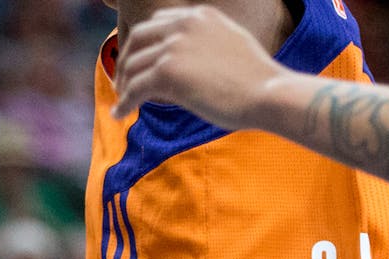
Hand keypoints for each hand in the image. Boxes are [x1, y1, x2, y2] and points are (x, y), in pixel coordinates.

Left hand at [113, 6, 286, 124]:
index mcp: (199, 15)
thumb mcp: (231, 44)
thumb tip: (190, 63)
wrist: (268, 93)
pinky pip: (134, 89)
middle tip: (123, 83)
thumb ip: (207, 43)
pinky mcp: (167, 73)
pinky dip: (124, 102)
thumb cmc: (257, 79)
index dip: (143, 44)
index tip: (138, 61)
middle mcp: (183, 25)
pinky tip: (120, 114)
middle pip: (138, 40)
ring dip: (123, 86)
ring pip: (133, 66)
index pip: (157, 22)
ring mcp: (173, 47)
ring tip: (122, 102)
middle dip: (126, 62)